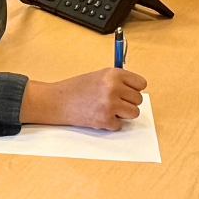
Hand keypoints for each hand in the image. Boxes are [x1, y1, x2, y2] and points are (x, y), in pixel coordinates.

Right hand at [20, 69, 146, 130]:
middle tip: (113, 101)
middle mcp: (113, 87)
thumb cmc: (77, 88)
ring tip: (108, 108)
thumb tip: (137, 90)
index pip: (141, 83)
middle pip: (138, 99)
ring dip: (123, 113)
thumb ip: (118, 80)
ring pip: (134, 113)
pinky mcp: (105, 120)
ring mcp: (110, 105)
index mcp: (113, 74)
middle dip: (127, 102)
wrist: (58, 101)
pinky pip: (120, 125)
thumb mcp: (99, 76)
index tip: (126, 91)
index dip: (134, 88)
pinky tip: (98, 115)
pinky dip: (111, 123)